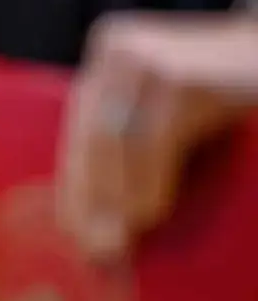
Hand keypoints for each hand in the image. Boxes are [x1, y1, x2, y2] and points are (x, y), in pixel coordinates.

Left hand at [58, 12, 257, 260]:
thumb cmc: (229, 89)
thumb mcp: (170, 107)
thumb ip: (134, 141)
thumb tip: (103, 214)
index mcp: (107, 55)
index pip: (81, 129)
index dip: (74, 184)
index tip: (71, 233)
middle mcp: (117, 50)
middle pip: (91, 136)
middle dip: (90, 198)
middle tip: (95, 250)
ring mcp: (147, 58)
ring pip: (116, 140)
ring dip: (116, 199)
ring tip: (121, 242)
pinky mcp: (181, 78)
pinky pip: (153, 142)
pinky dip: (148, 184)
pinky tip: (150, 215)